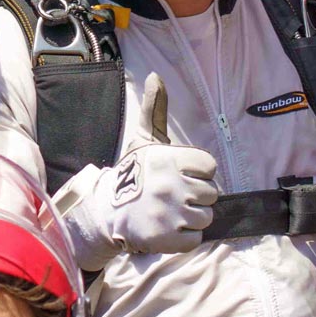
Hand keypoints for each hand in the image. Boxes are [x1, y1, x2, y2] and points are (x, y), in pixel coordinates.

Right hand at [55, 73, 218, 270]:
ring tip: (172, 212)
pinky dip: (184, 237)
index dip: (198, 172)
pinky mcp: (167, 240)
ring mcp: (169, 215)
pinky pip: (195, 239)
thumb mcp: (144, 139)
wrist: (104, 212)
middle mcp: (170, 186)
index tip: (180, 175)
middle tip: (173, 196)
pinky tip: (168, 228)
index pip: (209, 167)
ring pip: (206, 217)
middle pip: (211, 193)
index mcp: (168, 159)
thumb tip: (155, 76)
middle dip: (195, 196)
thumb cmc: (132, 174)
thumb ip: (155, 108)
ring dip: (192, 217)